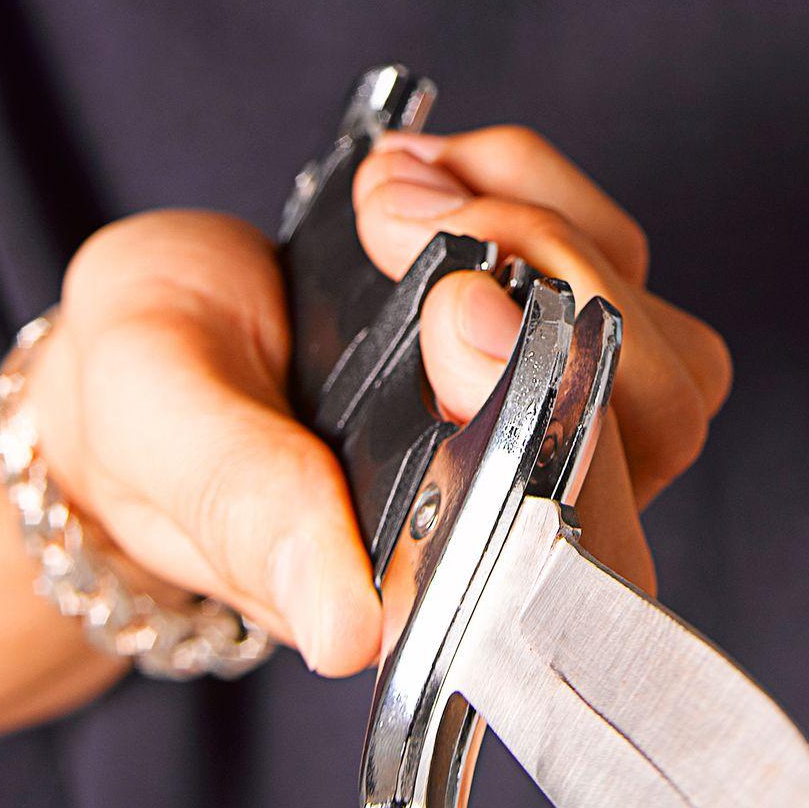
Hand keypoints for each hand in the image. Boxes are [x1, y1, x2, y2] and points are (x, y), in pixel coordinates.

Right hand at [26, 133, 726, 674]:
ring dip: (536, 222)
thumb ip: (247, 513)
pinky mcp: (567, 340)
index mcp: (432, 594)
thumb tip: (344, 630)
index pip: (570, 560)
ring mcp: (562, 429)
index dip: (555, 439)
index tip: (457, 318)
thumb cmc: (150, 413)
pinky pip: (622, 258)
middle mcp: (521, 522)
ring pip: (658, 332)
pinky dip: (532, 186)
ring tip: (387, 197)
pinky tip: (426, 176)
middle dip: (546, 286)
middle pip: (653, 423)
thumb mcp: (160, 436)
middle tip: (404, 224)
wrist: (155, 345)